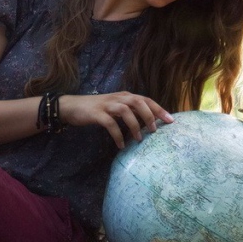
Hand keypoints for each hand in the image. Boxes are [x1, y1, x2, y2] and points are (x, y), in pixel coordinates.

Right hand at [59, 92, 173, 148]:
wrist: (71, 107)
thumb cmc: (96, 110)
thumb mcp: (116, 108)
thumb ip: (130, 113)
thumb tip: (148, 123)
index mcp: (124, 96)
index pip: (146, 100)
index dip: (159, 109)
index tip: (171, 120)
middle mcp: (118, 98)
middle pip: (138, 102)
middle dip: (149, 115)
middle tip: (155, 130)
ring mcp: (107, 105)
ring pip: (125, 111)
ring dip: (134, 125)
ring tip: (139, 139)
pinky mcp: (96, 114)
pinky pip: (110, 124)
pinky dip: (117, 135)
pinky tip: (121, 145)